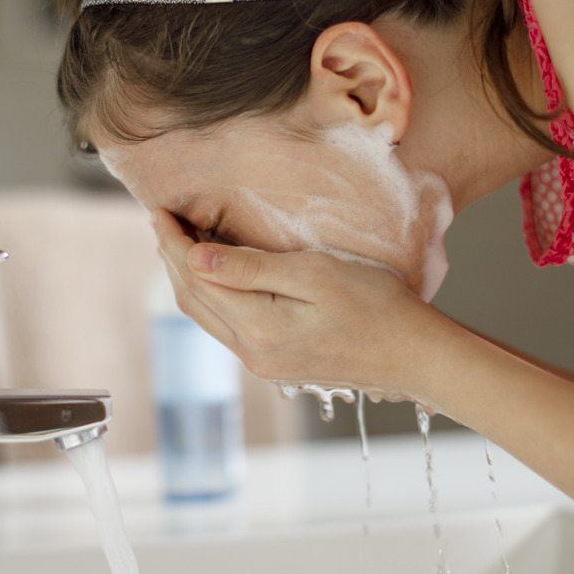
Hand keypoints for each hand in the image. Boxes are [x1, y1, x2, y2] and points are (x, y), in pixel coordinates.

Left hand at [150, 209, 440, 395]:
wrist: (413, 354)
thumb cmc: (377, 306)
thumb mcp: (315, 273)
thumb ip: (252, 268)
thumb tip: (195, 258)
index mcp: (259, 328)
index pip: (197, 277)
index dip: (173, 242)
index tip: (160, 211)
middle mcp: (252, 353)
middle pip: (193, 299)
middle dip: (173, 257)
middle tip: (163, 220)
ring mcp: (262, 362)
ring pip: (206, 315)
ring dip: (188, 277)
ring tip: (180, 242)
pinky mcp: (274, 362)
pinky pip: (226, 326)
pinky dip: (211, 295)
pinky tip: (215, 275)